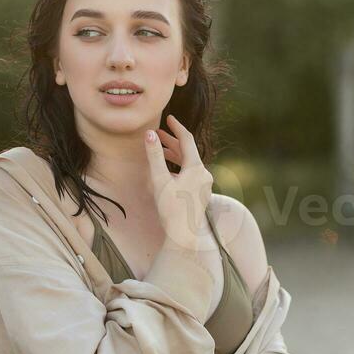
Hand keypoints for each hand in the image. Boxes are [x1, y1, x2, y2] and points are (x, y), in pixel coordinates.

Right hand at [145, 113, 212, 250]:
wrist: (184, 235)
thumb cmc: (171, 208)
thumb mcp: (159, 180)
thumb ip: (155, 156)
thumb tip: (149, 134)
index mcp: (195, 167)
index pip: (187, 139)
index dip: (177, 127)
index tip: (169, 118)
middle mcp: (203, 173)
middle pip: (188, 151)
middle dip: (172, 141)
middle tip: (158, 133)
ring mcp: (204, 184)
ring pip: (189, 163)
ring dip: (175, 155)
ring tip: (161, 149)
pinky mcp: (201, 193)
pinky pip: (191, 173)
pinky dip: (179, 167)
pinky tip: (169, 171)